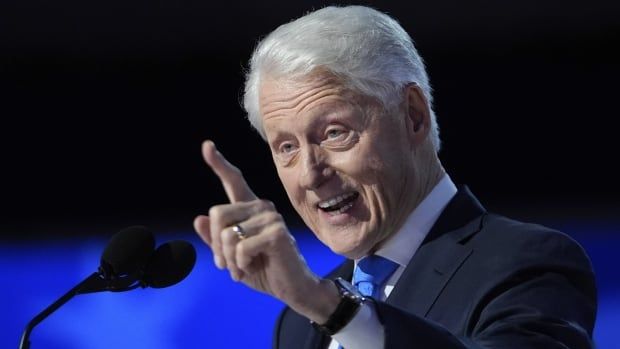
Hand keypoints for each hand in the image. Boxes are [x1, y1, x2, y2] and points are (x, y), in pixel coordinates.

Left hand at [193, 141, 338, 322]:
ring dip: (229, 260)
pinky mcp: (277, 232)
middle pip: (217, 213)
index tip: (207, 146)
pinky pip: (241, 247)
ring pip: (227, 234)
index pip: (233, 181)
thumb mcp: (232, 257)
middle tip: (226, 264)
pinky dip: (240, 264)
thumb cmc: (263, 269)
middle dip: (216, 245)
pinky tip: (250, 268)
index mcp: (250, 209)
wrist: (292, 288)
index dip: (219, 164)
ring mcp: (271, 217)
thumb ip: (216, 239)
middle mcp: (261, 206)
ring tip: (240, 269)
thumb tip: (199, 219)